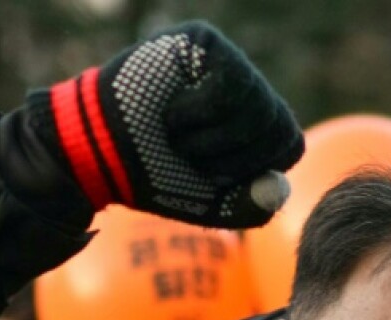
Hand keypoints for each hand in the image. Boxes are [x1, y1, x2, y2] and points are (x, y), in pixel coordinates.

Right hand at [29, 21, 303, 228]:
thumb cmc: (153, 173)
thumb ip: (250, 206)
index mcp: (255, 124)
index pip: (288, 146)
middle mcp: (248, 88)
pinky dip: (198, 113)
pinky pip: (228, 84)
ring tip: (175, 134)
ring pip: (256, 106)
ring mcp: (229, 60)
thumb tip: (277, 190)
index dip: (255, 170)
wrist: (102, 150)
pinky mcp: (205, 41)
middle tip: (190, 157)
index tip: (214, 177)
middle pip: (276, 125)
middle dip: (233, 158)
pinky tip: (172, 112)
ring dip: (212, 139)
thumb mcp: (208, 203)